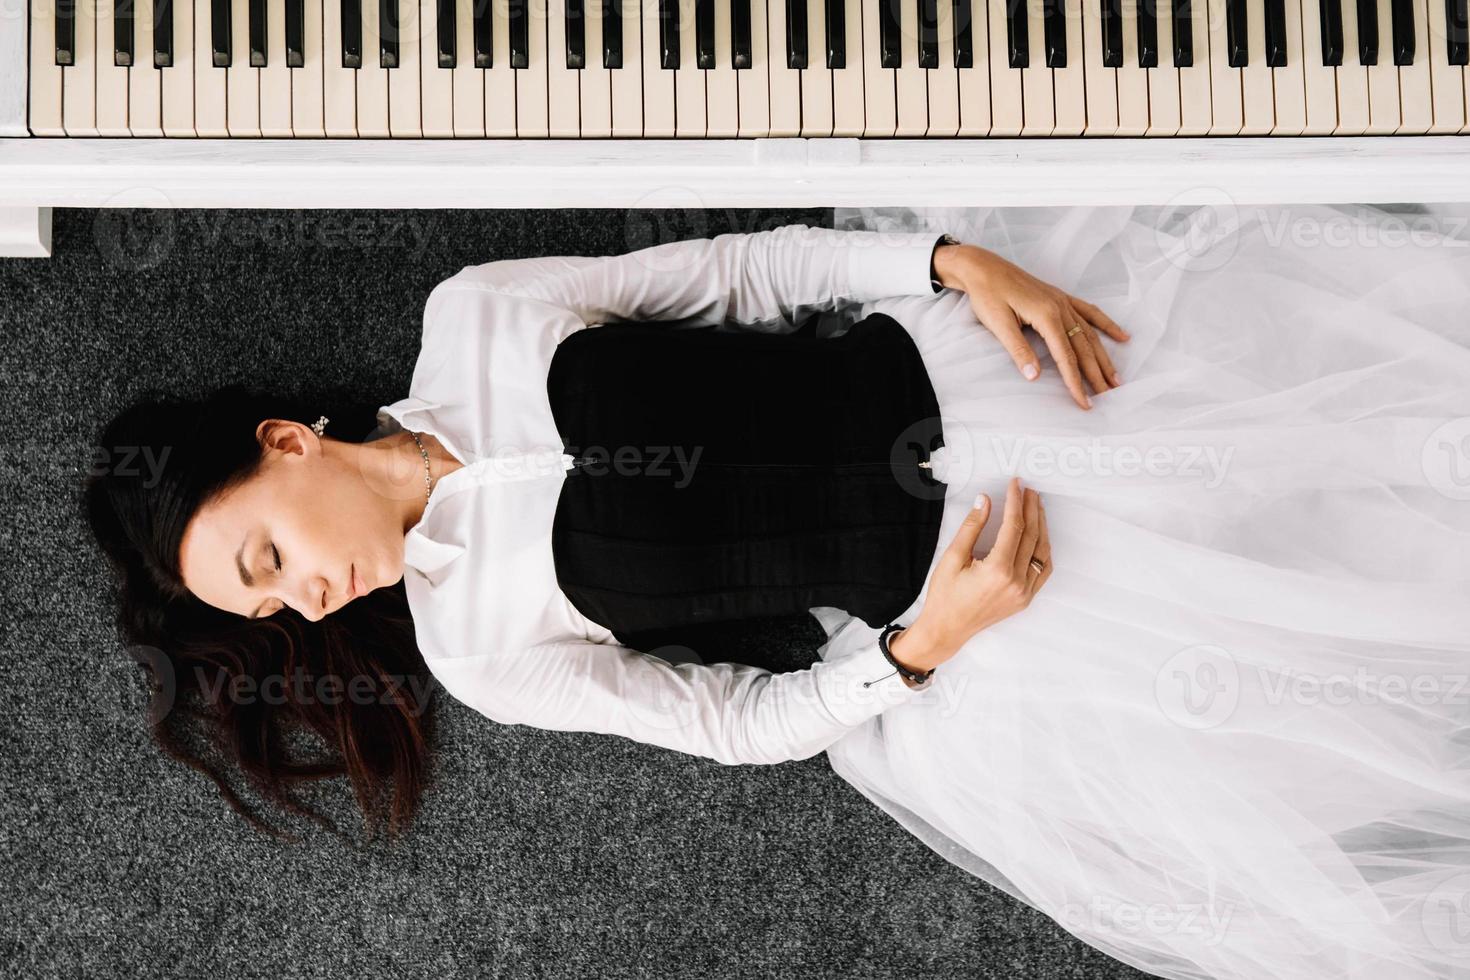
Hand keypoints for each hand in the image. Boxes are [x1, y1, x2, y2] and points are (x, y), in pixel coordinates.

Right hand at [889, 477, 1052, 673]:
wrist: (947, 629)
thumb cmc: (944, 595)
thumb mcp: (952, 557)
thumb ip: (972, 527)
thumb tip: (985, 500)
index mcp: (997, 571)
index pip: (1013, 527)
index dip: (1015, 502)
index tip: (1015, 484)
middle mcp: (1015, 582)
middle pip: (1031, 536)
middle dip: (1031, 509)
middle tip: (1028, 490)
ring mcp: (1024, 593)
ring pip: (1042, 552)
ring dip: (1041, 526)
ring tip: (1035, 507)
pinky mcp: (1025, 599)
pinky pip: (1043, 570)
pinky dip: (1043, 550)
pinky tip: (1038, 535)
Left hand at [933, 240, 1130, 409]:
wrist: (983, 268)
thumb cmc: (987, 295)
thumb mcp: (998, 324)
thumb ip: (1018, 350)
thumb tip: (1034, 377)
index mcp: (1047, 316)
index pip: (1066, 357)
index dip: (1075, 383)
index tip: (1084, 403)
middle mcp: (1061, 308)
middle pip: (1084, 348)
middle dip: (1097, 375)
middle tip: (1109, 397)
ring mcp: (1063, 302)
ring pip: (1090, 334)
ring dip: (1104, 357)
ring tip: (1116, 379)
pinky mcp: (1060, 298)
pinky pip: (1090, 313)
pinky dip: (1107, 325)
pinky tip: (1122, 336)